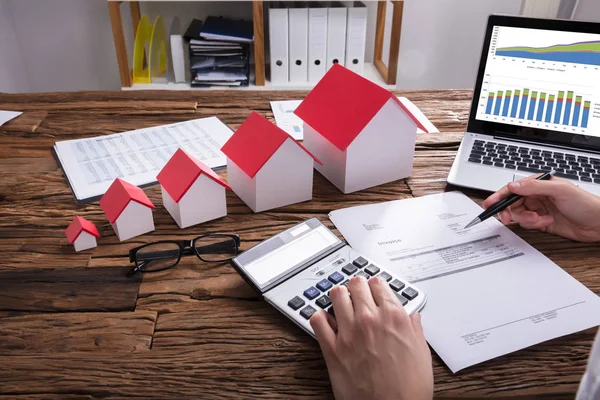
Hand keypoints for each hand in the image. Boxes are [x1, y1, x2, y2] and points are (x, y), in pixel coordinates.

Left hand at [310, 276, 432, 399]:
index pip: (379, 283)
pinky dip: (320, 317)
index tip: (375, 290)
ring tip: (342, 304)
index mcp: (394, 317)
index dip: (376, 286)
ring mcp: (348, 332)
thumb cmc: (408, 389)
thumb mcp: (422, 354)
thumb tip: (412, 317)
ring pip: (336, 295)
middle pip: (356, 284)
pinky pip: (317, 320)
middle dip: (357, 287)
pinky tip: (326, 322)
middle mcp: (369, 319)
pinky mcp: (332, 349)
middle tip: (358, 293)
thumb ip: (415, 330)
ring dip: (339, 297)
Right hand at [483, 175, 599, 241]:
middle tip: (509, 219)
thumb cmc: (585, 203)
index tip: (489, 204)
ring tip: (540, 219)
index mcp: (538, 184)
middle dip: (511, 212)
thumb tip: (513, 186)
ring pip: (519, 215)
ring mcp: (538, 209)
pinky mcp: (541, 221)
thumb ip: (533, 188)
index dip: (499, 196)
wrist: (599, 223)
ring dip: (526, 219)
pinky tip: (546, 222)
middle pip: (511, 203)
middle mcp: (536, 196)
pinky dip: (534, 225)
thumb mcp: (559, 190)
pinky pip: (527, 224)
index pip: (512, 189)